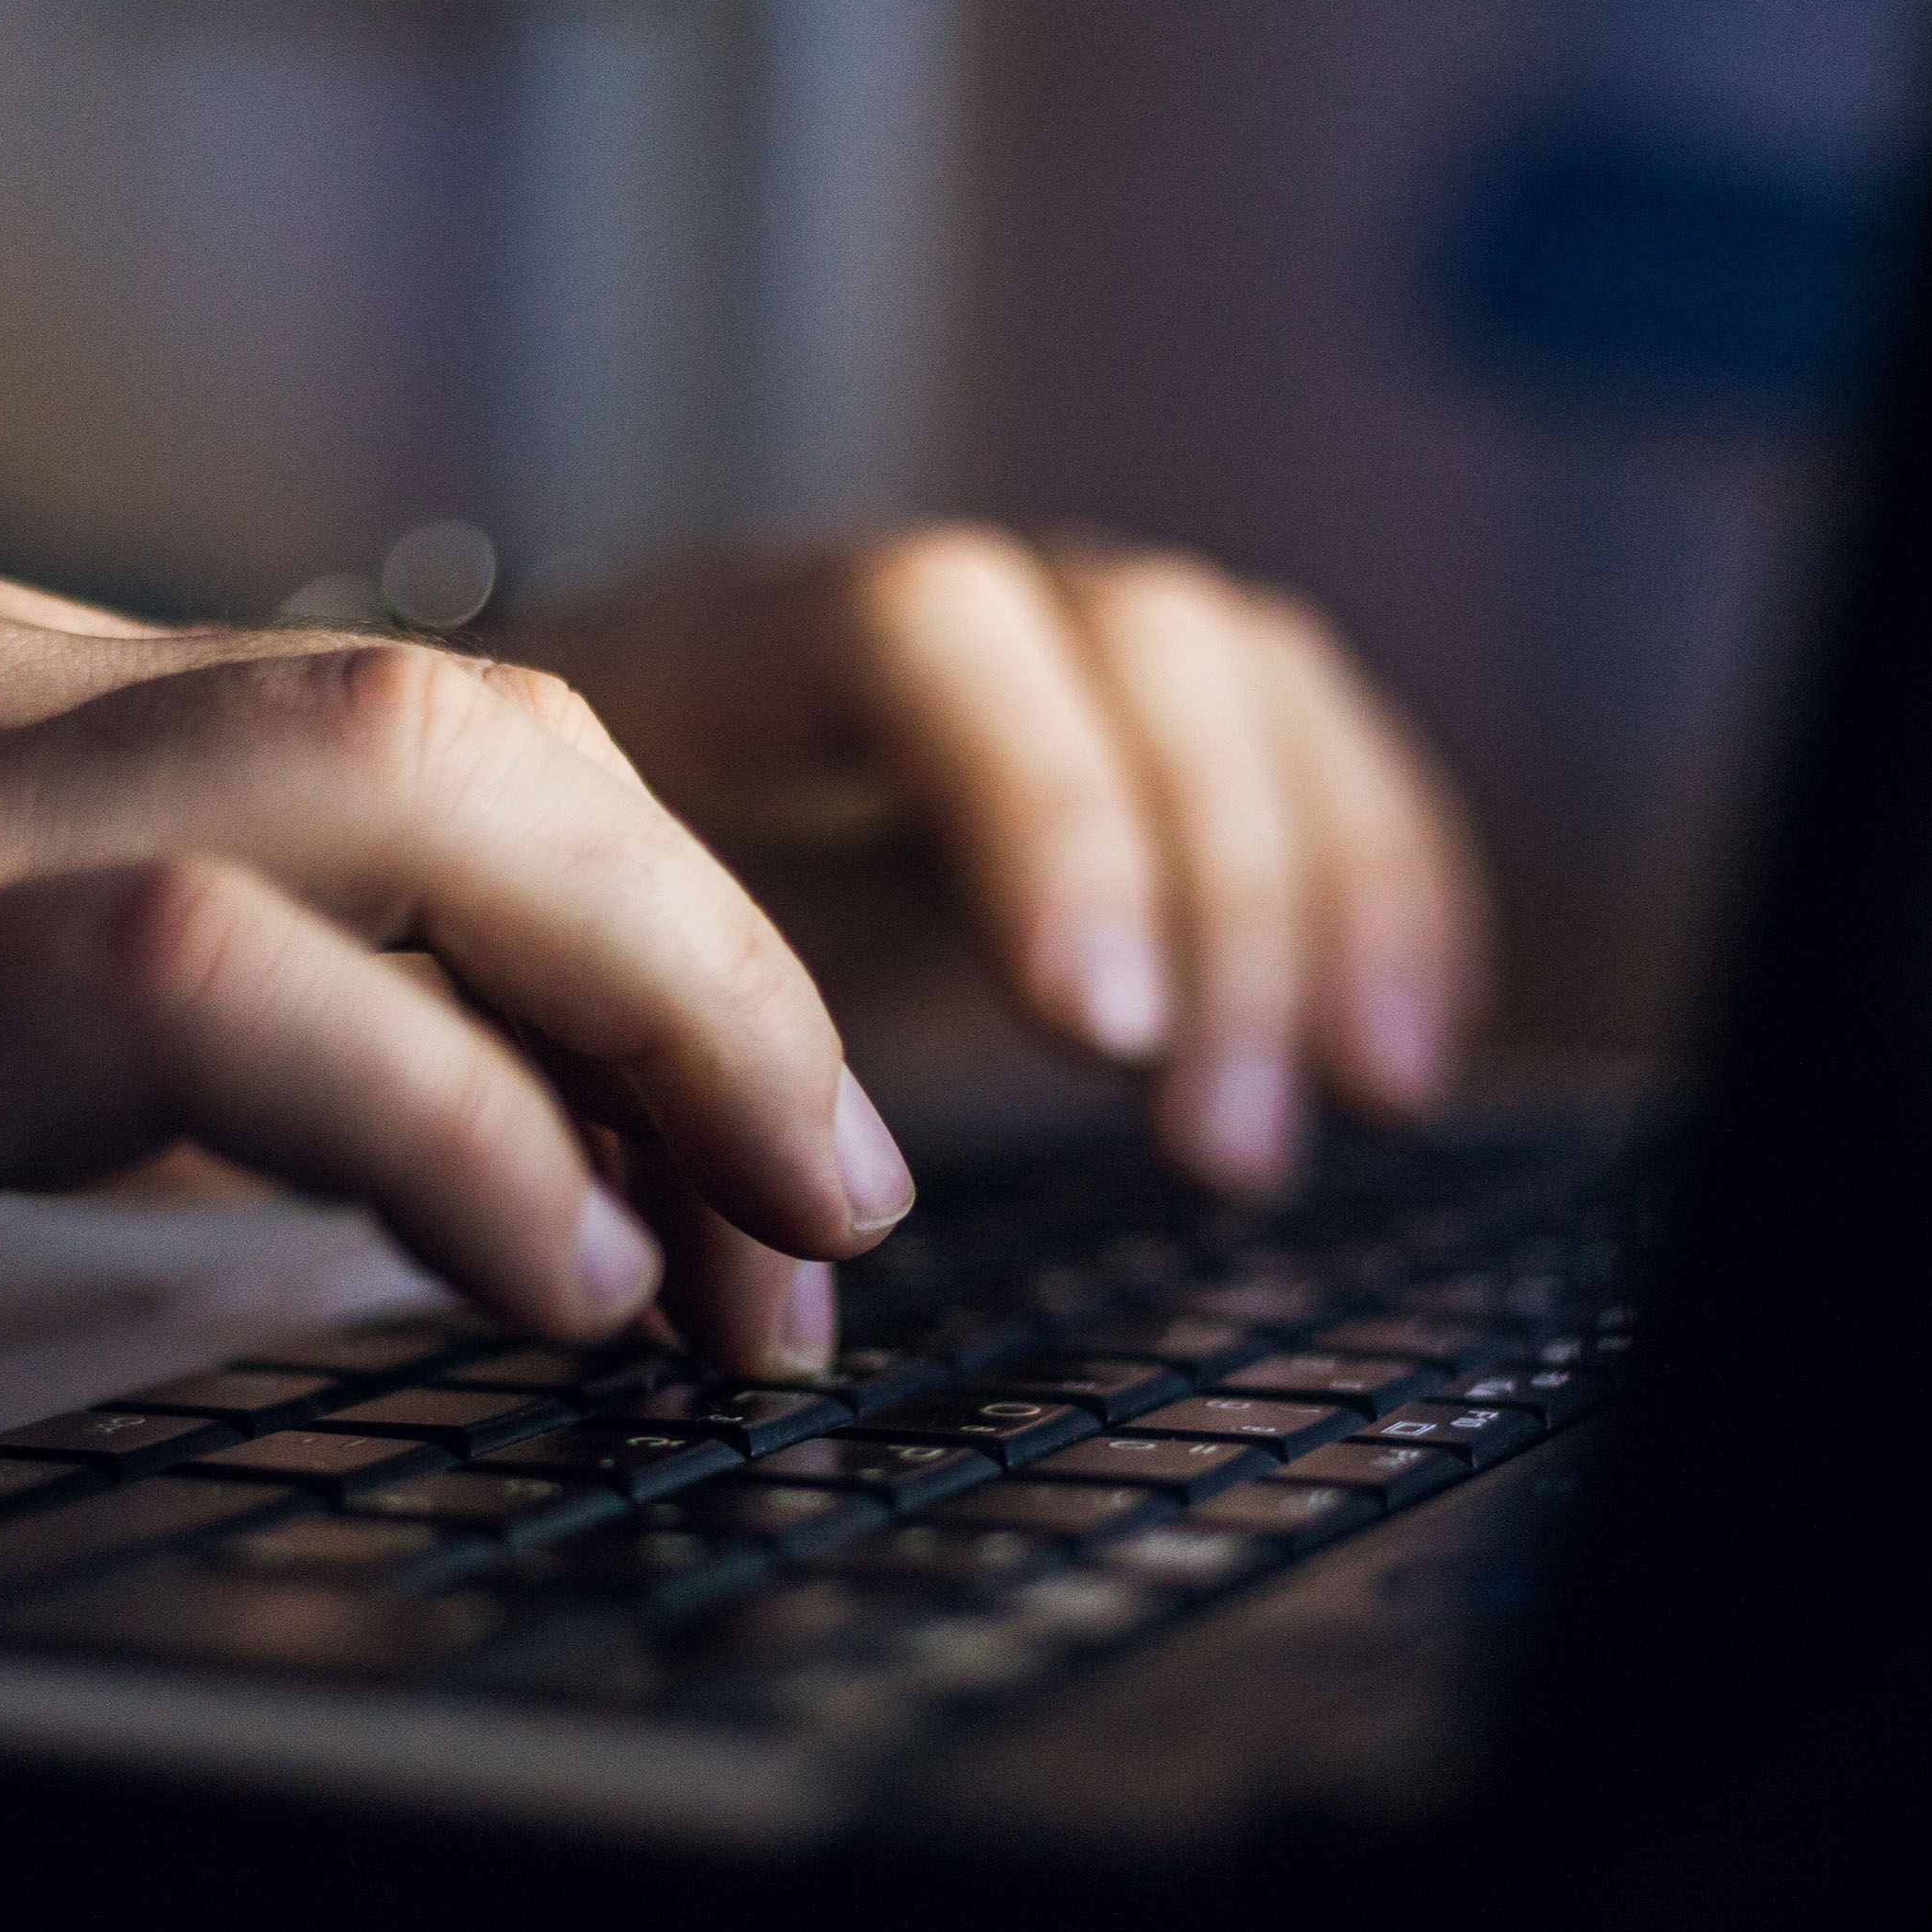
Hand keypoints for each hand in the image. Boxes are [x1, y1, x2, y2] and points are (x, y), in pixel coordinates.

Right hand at [0, 573, 908, 1495]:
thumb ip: (76, 1031)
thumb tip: (372, 1169)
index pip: (451, 761)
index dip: (672, 958)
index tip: (763, 1183)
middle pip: (495, 742)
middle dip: (730, 974)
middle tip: (841, 1217)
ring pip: (409, 790)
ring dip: (659, 1024)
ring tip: (760, 1254)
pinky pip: (200, 982)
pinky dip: (432, 1121)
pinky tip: (543, 1272)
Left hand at [508, 525, 1487, 1190]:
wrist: (535, 833)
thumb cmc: (530, 934)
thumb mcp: (539, 997)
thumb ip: (636, 1108)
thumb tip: (774, 1319)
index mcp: (734, 644)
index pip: (920, 631)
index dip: (1039, 811)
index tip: (1095, 1029)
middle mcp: (921, 612)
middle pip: (1137, 641)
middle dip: (1219, 889)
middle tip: (1216, 1140)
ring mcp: (1046, 651)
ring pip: (1249, 683)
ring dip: (1330, 895)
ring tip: (1360, 1103)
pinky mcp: (1139, 731)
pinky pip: (1314, 748)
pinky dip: (1389, 884)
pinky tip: (1401, 1046)